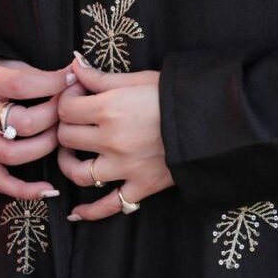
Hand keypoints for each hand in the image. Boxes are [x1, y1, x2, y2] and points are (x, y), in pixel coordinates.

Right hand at [0, 56, 76, 199]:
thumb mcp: (2, 63)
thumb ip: (34, 73)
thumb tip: (75, 76)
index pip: (22, 85)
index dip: (53, 84)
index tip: (73, 81)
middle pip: (23, 123)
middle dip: (54, 116)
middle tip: (68, 110)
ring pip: (14, 154)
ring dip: (46, 146)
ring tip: (60, 134)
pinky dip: (25, 190)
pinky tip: (49, 189)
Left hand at [56, 53, 174, 219]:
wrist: (212, 121)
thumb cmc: (175, 95)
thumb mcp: (138, 79)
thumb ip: (101, 77)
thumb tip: (74, 65)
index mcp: (109, 109)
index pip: (66, 108)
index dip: (66, 99)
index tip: (77, 96)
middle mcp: (111, 140)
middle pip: (67, 138)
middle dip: (66, 127)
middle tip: (77, 122)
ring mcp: (124, 167)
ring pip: (79, 173)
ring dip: (69, 165)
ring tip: (72, 157)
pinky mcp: (140, 186)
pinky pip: (110, 206)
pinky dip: (91, 212)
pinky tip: (77, 212)